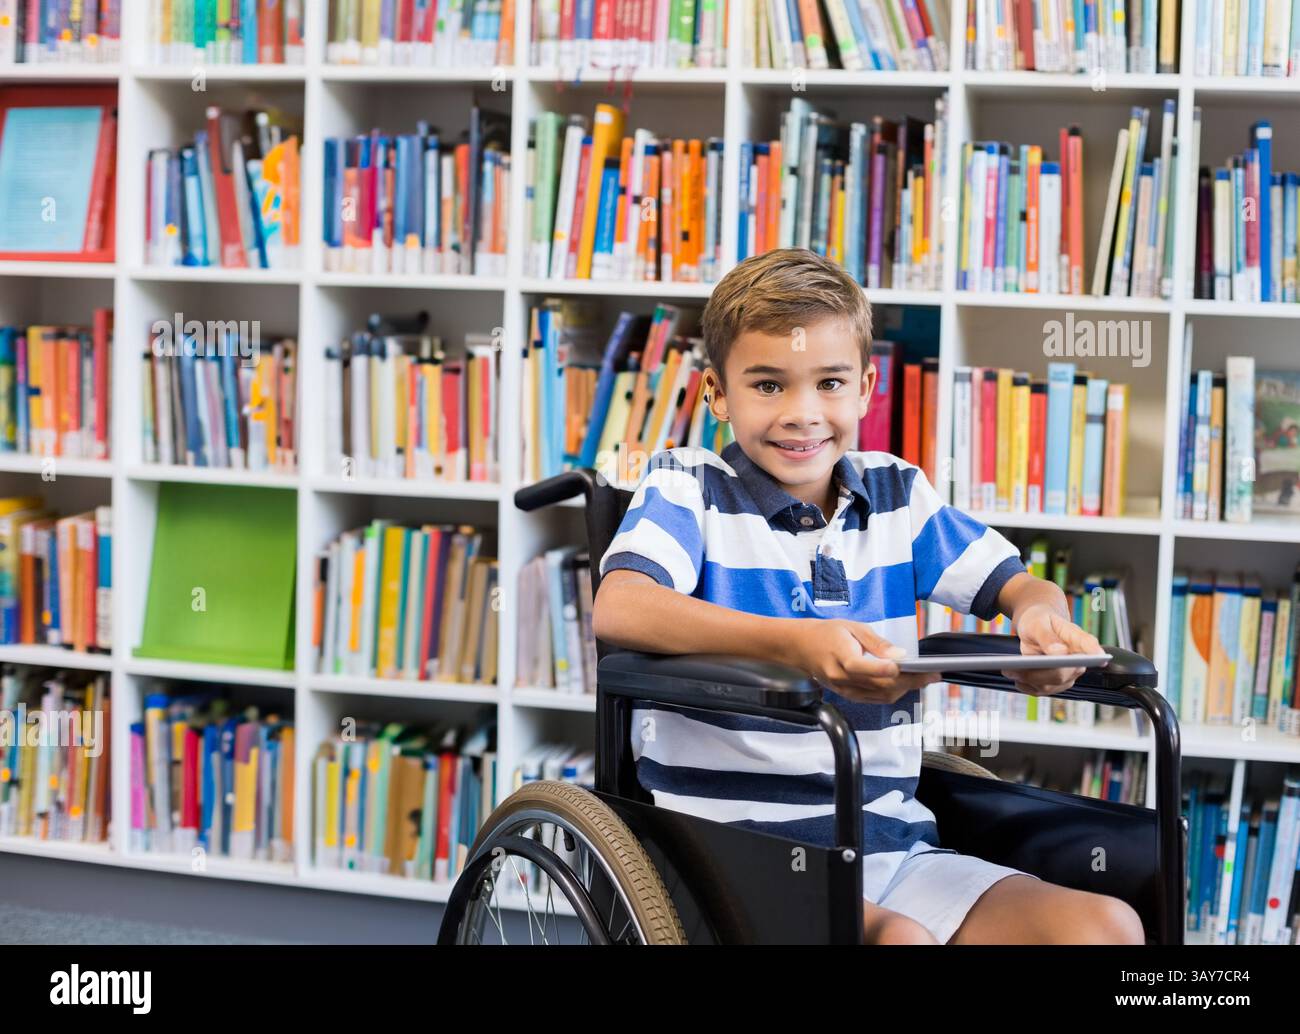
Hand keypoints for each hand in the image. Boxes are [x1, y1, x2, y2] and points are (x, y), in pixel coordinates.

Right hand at [789, 619, 940, 704]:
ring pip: (881, 696)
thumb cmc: (826, 634)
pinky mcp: (847, 695)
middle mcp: (842, 678)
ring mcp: (844, 690)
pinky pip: (874, 699)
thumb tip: (900, 655)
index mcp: (842, 657)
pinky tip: (904, 683)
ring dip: (904, 689)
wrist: (800, 647)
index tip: (916, 667)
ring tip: (923, 679)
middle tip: (932, 675)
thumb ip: (877, 643)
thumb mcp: (853, 628)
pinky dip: (892, 692)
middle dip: (910, 682)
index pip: (869, 669)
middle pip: (881, 686)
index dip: (892, 671)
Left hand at [1005, 603, 1105, 695]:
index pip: (1090, 646)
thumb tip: (1059, 652)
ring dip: (1027, 681)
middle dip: (1038, 674)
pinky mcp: (1056, 683)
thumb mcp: (1038, 622)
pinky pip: (1042, 690)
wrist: (1036, 625)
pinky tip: (1015, 678)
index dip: (1094, 652)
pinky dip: (1027, 686)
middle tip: (1012, 669)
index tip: (1098, 657)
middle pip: (1063, 673)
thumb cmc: (1039, 620)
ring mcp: (1068, 674)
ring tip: (1008, 671)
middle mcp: (1078, 660)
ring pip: (1051, 685)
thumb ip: (1047, 636)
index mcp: (1079, 639)